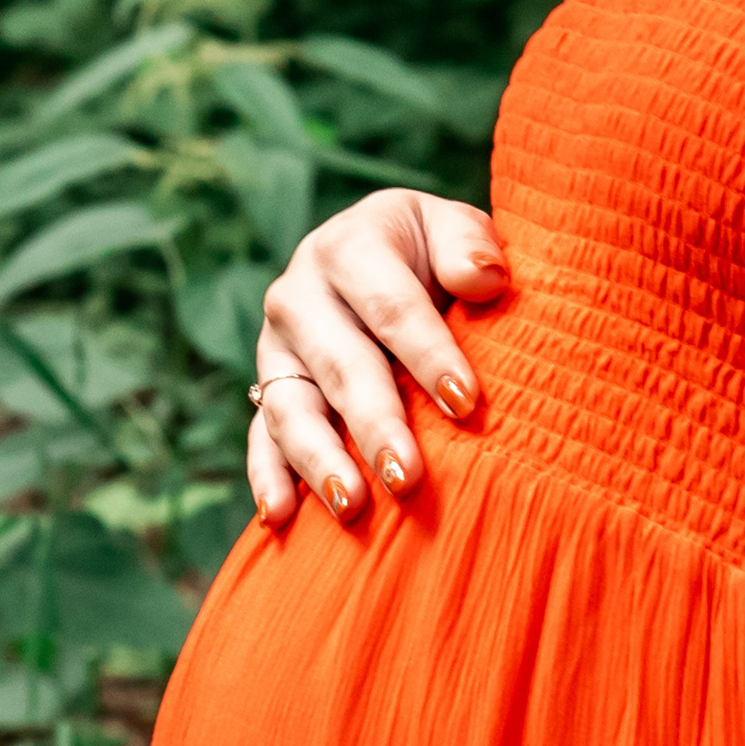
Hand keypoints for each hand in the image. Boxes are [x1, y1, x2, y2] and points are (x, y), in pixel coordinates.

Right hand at [249, 189, 510, 526]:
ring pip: (292, 408)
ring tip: (351, 507)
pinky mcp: (269, 391)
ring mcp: (277, 349)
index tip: (465, 403)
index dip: (428, 353)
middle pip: (341, 365)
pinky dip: (267, 477)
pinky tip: (281, 516)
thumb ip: (467, 244)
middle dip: (374, 424)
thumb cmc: (430, 253)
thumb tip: (483, 279)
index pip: (391, 305)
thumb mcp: (451, 228)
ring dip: (319, 461)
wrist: (378, 259)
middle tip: (407, 477)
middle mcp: (300, 296)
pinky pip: (261, 437)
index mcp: (349, 248)